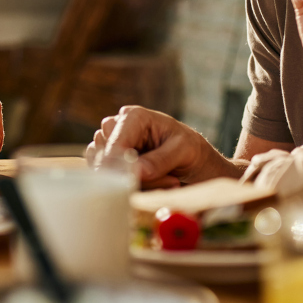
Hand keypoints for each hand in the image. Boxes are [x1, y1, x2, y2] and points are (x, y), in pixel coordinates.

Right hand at [86, 105, 239, 187]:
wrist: (194, 160)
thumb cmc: (190, 149)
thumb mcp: (183, 151)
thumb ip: (159, 161)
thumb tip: (135, 172)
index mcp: (134, 116)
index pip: (115, 143)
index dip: (119, 167)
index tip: (132, 185)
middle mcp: (118, 126)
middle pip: (109, 158)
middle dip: (135, 176)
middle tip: (170, 182)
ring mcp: (112, 144)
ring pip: (108, 170)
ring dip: (136, 182)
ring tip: (167, 181)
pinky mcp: (111, 161)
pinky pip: (110, 179)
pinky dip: (132, 187)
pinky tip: (154, 183)